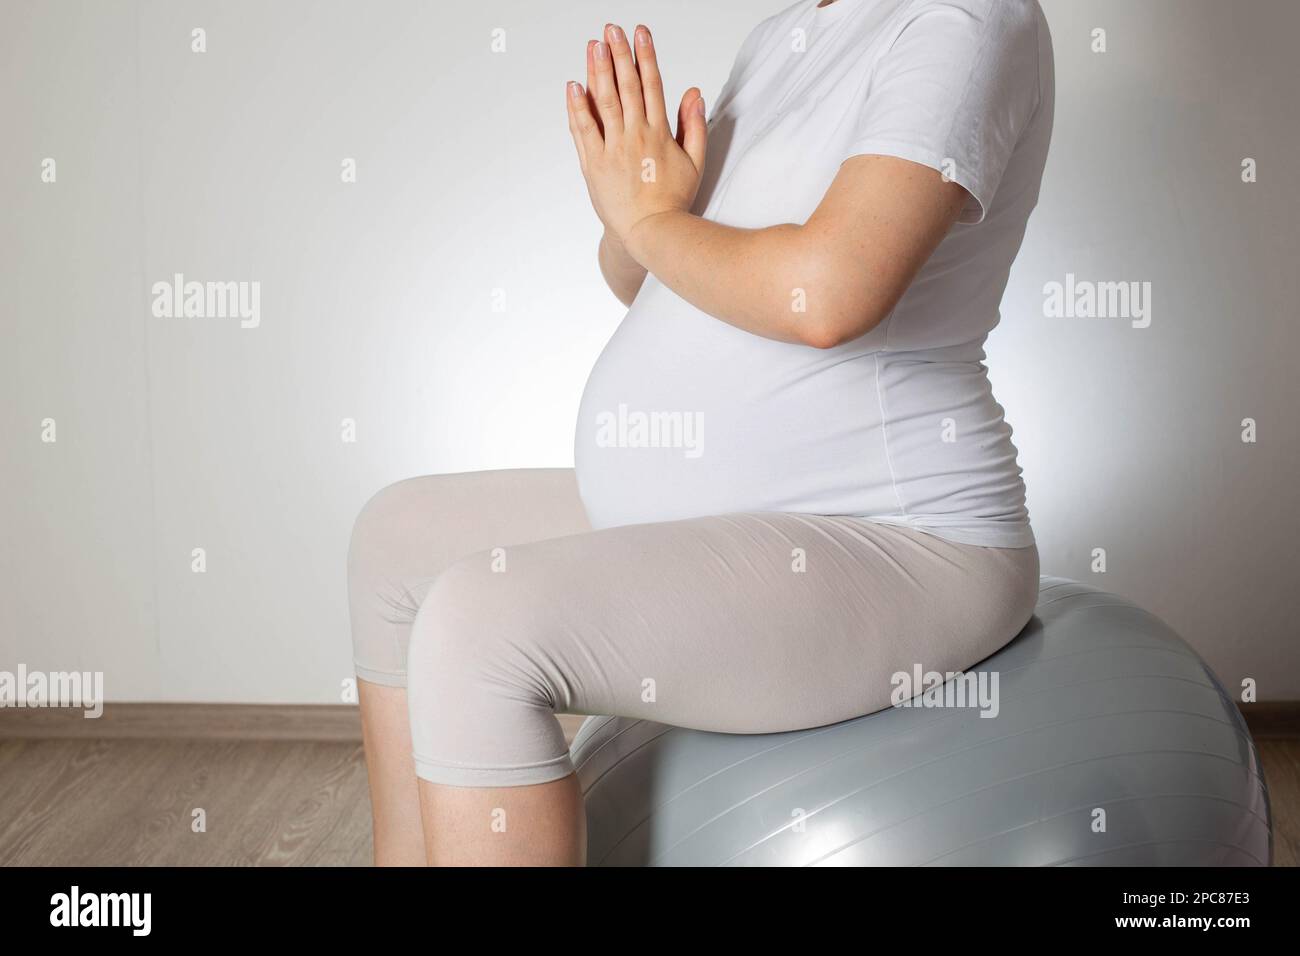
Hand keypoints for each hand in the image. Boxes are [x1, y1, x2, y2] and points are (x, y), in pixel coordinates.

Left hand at [566, 23, 707, 246]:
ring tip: (594, 46)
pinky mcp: (594, 164)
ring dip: (598, 70)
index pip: (651, 84)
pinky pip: (583, 130)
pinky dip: (577, 106)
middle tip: (612, 29)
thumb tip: (693, 92)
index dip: (645, 55)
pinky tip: (574, 85)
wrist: (650, 232)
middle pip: (625, 85)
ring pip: (604, 101)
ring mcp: (613, 148)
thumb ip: (695, 125)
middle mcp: (635, 135)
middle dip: (619, 53)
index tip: (640, 34)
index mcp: (660, 132)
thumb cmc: (672, 200)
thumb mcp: (696, 162)